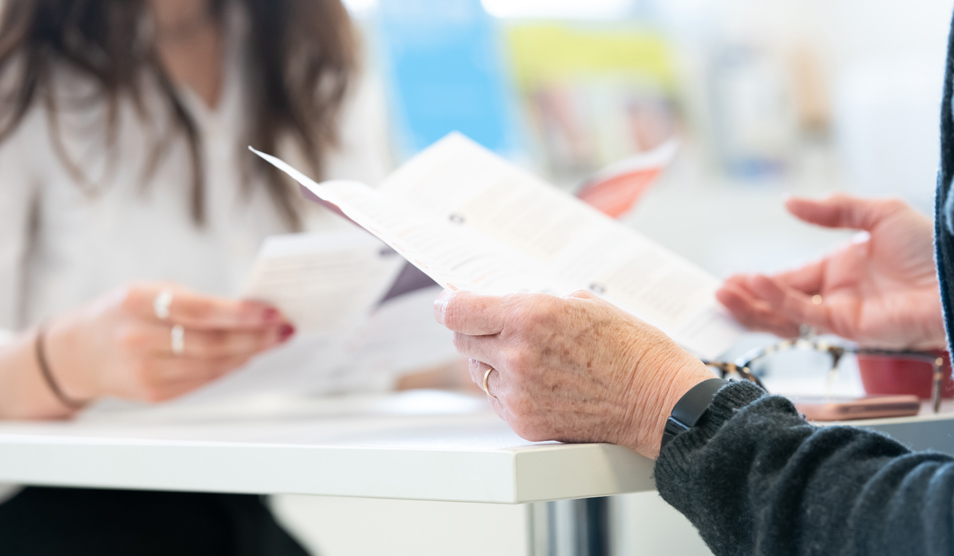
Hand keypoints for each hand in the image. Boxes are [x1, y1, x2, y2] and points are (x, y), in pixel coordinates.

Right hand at [44, 283, 293, 402]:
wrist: (77, 352)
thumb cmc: (124, 313)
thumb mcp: (148, 291)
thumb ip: (193, 301)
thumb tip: (250, 310)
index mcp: (137, 302)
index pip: (199, 310)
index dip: (240, 314)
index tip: (273, 312)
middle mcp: (137, 338)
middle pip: (212, 343)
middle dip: (256, 337)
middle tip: (285, 328)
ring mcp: (144, 371)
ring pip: (212, 365)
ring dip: (249, 353)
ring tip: (274, 341)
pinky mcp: (153, 394)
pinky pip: (202, 381)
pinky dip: (229, 368)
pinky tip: (247, 357)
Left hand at [435, 289, 713, 458]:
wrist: (659, 401)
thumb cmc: (632, 349)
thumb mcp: (584, 304)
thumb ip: (536, 304)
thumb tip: (506, 305)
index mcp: (529, 316)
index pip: (457, 310)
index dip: (449, 304)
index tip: (449, 303)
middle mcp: (516, 354)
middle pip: (462, 340)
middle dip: (476, 331)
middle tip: (498, 329)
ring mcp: (518, 392)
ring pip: (479, 372)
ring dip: (493, 362)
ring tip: (531, 359)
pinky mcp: (525, 422)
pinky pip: (497, 399)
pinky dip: (509, 390)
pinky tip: (540, 383)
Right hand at [718, 195, 945, 349]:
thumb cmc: (932, 246)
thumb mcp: (878, 212)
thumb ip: (832, 208)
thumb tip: (788, 202)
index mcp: (840, 269)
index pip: (790, 277)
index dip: (760, 280)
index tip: (733, 278)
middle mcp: (835, 293)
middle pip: (780, 299)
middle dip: (747, 296)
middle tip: (718, 291)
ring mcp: (840, 312)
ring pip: (785, 313)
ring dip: (753, 304)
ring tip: (724, 293)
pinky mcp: (848, 326)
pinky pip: (805, 313)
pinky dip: (778, 300)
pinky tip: (757, 284)